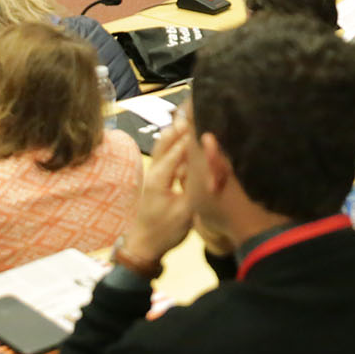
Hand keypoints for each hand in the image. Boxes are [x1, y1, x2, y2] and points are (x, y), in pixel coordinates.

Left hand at [118, 113, 195, 268]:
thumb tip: (210, 163)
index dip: (194, 131)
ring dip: (178, 131)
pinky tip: (187, 140)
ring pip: (164, 145)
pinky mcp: (157, 178)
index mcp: (161, 175)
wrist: (144, 246)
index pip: (180, 146)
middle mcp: (155, 169)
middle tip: (199, 107)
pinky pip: (167, 154)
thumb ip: (196, 184)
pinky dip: (176, 143)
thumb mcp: (186, 211)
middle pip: (167, 138)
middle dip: (183, 123)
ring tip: (193, 116)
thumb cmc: (165, 230)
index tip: (209, 117)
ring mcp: (154, 173)